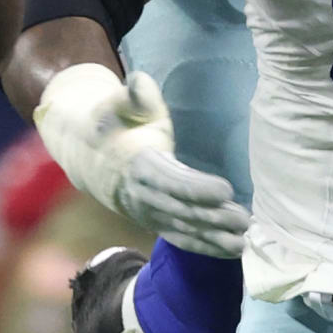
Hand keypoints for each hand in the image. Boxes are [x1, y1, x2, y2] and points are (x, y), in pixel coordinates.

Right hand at [32, 62, 248, 254]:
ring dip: (214, 238)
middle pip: (181, 210)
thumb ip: (134, 97)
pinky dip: (207, 247)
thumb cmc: (116, 124)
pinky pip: (182, 239)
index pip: (169, 180)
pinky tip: (234, 251)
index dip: (196, 188)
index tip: (225, 190)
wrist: (89, 157)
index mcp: (137, 164)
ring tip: (243, 243)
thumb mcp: (120, 105)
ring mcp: (148, 213)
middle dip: (213, 218)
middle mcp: (142, 195)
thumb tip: (139, 82)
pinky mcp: (157, 223)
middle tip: (244, 220)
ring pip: (183, 229)